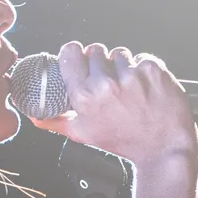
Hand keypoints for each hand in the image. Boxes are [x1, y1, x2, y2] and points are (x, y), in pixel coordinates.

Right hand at [30, 43, 197, 169]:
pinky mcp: (152, 70)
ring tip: (128, 86)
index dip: (75, 52)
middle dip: (99, 61)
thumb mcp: (83, 134)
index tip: (79, 57)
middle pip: (95, 50)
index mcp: (84, 96)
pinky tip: (144, 86)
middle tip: (108, 79)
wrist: (162, 148)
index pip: (71, 53)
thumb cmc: (123, 142)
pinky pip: (141, 58)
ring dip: (122, 65)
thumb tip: (34, 115)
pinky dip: (143, 69)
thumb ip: (55, 121)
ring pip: (119, 53)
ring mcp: (130, 75)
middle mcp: (105, 84)